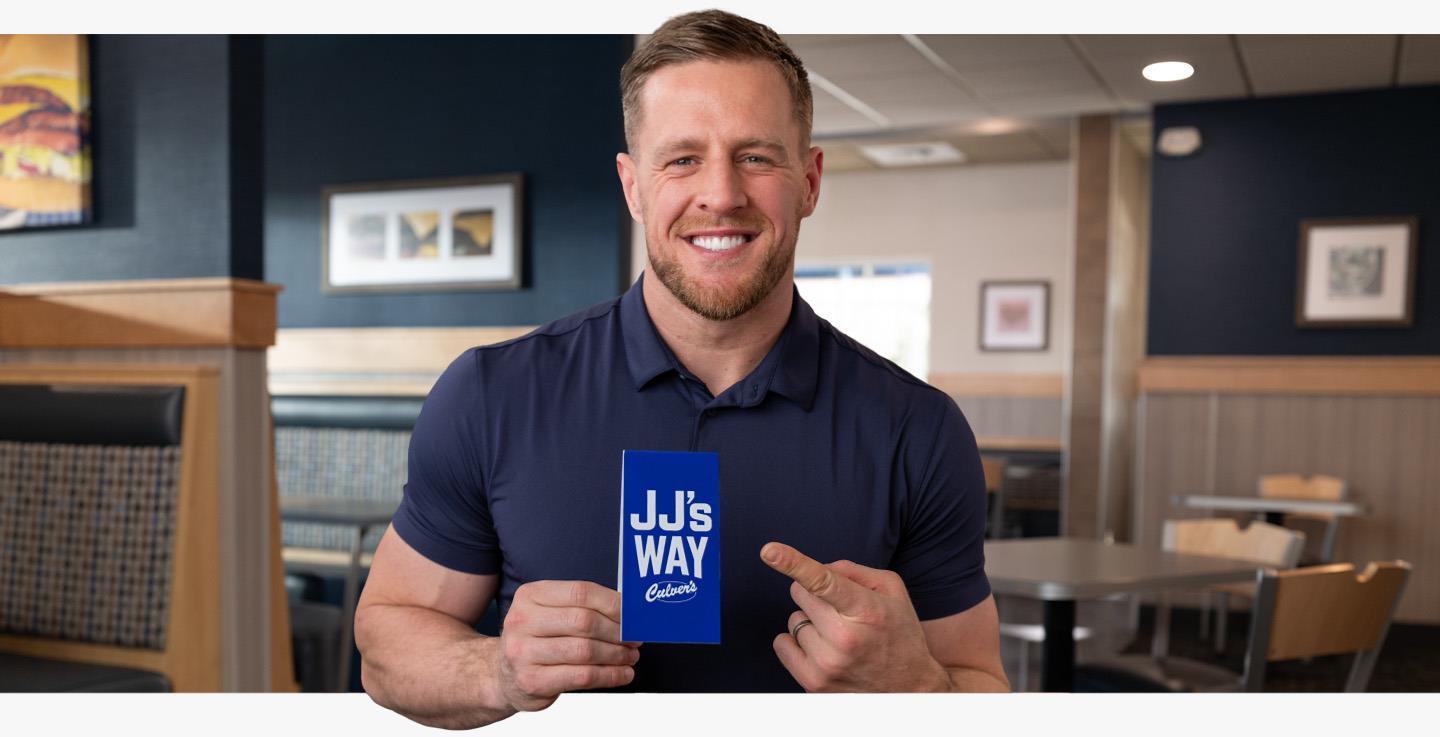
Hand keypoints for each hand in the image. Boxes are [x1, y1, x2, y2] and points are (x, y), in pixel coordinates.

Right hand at [489, 581, 640, 711]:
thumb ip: (583, 607)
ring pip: (585, 651)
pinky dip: (609, 675)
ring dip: (616, 655)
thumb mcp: (550, 613)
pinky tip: (622, 674)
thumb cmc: (537, 639)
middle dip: (618, 631)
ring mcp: (523, 652)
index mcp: (530, 595)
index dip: (613, 603)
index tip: (634, 614)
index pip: (580, 592)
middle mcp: (522, 621)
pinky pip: (582, 677)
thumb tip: (630, 611)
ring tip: (630, 656)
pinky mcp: (532, 681)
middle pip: (584, 621)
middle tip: (635, 638)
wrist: (504, 674)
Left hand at [761, 542, 949, 691]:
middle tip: (841, 611)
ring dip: (810, 622)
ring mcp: (827, 664)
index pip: (824, 581)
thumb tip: (819, 567)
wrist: (910, 689)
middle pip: (801, 594)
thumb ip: (854, 571)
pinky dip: (795, 641)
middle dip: (815, 595)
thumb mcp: (892, 591)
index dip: (793, 563)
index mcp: (866, 610)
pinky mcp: (813, 683)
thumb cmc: (900, 632)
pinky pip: (782, 644)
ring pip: (793, 619)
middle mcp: (845, 638)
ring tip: (839, 636)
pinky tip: (822, 648)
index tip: (769, 551)